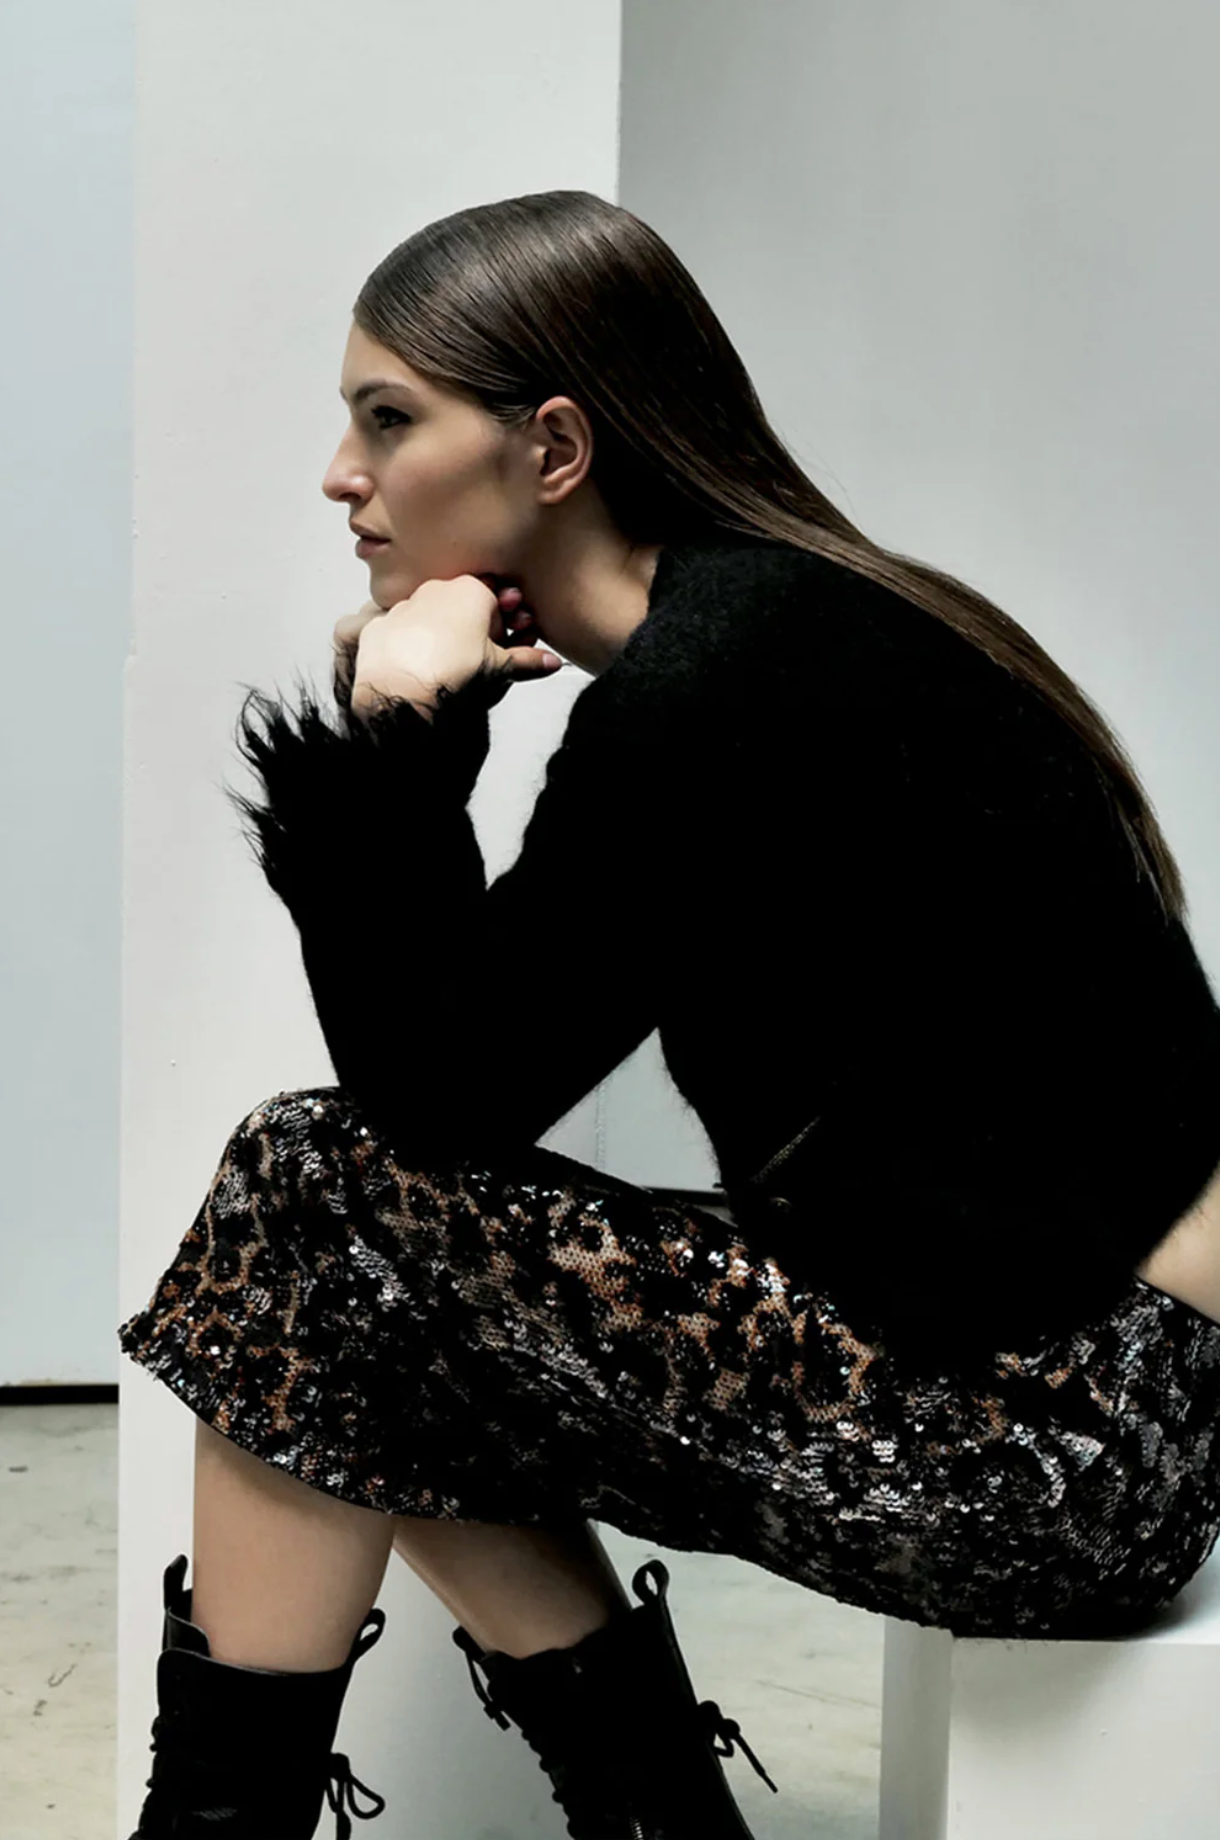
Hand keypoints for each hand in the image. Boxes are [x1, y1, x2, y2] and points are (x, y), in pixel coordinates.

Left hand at [344, 575, 561, 724]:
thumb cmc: (452, 672)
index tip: (510, 646)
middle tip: (486, 658)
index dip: (507, 627)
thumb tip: (548, 663)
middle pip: (465, 607)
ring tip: (451, 668)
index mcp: (472, 591)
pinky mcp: (382, 625)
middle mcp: (437, 590)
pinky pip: (405, 632)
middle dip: (478, 629)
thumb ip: (526, 661)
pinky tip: (421, 668)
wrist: (402, 689)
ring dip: (445, 636)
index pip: (499, 603)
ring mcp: (407, 605)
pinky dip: (414, 645)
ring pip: (434, 617)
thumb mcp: (499, 668)